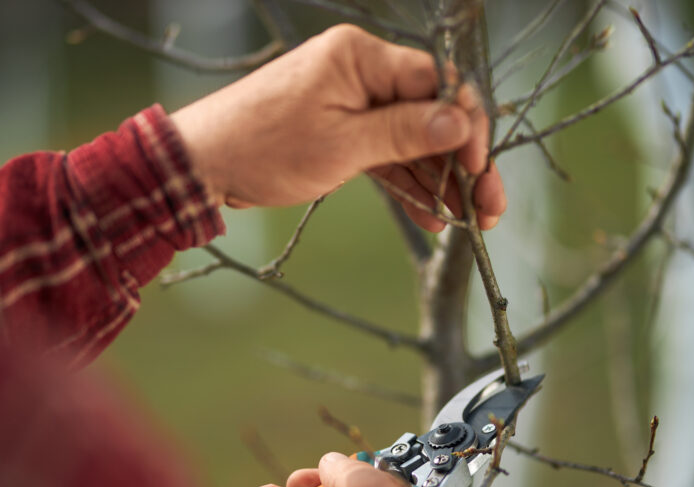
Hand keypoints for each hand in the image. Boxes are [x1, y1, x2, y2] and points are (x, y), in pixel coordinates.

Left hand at [171, 24, 505, 231]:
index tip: (481, 168)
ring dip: (439, 180)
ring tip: (468, 221)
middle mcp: (362, 74)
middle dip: (463, 162)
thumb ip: (405, 133)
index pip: (437, 83)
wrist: (204, 164)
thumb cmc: (263, 148)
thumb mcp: (342, 145)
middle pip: (431, 114)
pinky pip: (386, 155)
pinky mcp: (341, 132)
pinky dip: (406, 183)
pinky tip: (432, 216)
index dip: (467, 126)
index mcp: (362, 58)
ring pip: (412, 139)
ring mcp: (352, 104)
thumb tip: (461, 124)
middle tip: (489, 207)